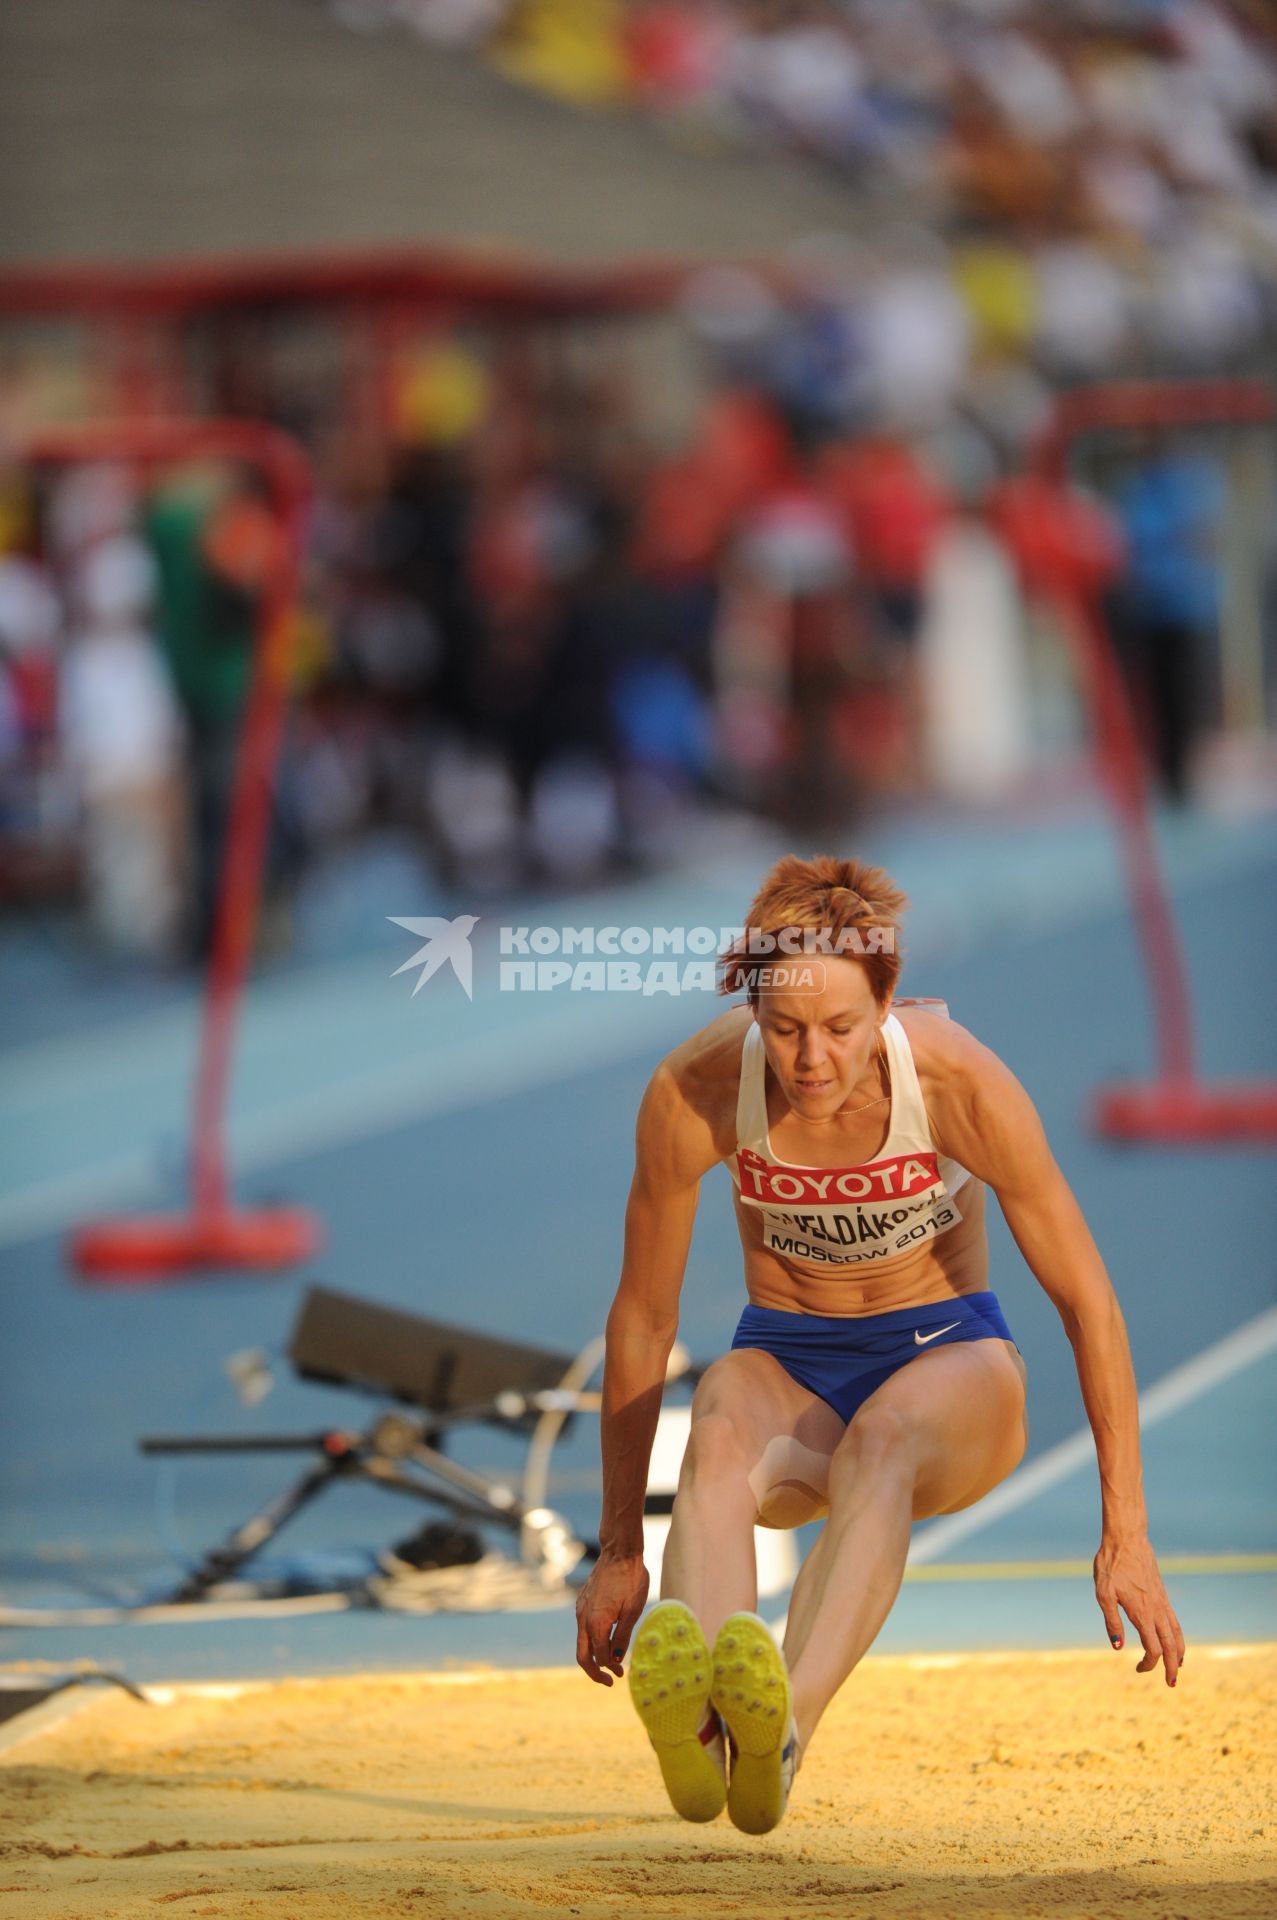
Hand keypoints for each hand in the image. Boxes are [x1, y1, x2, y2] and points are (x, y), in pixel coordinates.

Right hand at [575, 1551, 648, 1686]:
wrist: (620, 1551)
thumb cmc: (630, 1578)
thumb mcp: (633, 1610)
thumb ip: (622, 1636)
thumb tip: (615, 1658)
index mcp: (596, 1622)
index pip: (599, 1656)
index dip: (609, 1668)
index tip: (621, 1675)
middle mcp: (583, 1617)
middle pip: (582, 1655)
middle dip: (594, 1671)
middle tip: (610, 1681)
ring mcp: (581, 1608)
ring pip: (583, 1641)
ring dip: (596, 1654)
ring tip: (614, 1661)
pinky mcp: (583, 1601)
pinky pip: (584, 1627)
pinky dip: (594, 1639)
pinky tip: (609, 1638)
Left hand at [1094, 1536, 1184, 1685]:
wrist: (1127, 1539)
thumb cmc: (1111, 1564)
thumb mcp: (1103, 1593)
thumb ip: (1112, 1621)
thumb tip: (1118, 1648)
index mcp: (1142, 1613)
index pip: (1153, 1648)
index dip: (1148, 1664)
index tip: (1137, 1669)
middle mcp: (1157, 1610)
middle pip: (1171, 1645)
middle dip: (1172, 1667)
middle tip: (1171, 1684)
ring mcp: (1162, 1602)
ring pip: (1177, 1633)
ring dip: (1179, 1653)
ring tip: (1177, 1666)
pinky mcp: (1163, 1594)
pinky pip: (1175, 1620)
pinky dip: (1178, 1636)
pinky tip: (1173, 1639)